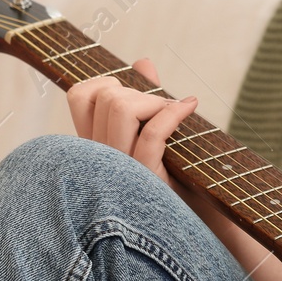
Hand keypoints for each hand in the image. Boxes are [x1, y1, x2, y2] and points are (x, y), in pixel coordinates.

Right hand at [67, 56, 197, 180]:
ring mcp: (120, 169)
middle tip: (164, 109)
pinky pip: (152, 133)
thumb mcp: (161, 132)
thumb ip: (148, 98)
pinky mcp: (145, 180)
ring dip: (156, 101)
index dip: (108, 82)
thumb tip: (142, 62)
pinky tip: (190, 107)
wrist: (202, 219)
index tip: (137, 95)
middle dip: (141, 92)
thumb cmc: (182, 176)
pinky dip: (174, 112)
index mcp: (95, 146)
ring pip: (122, 108)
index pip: (79, 97)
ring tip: (176, 113)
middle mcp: (99, 158)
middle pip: (107, 96)